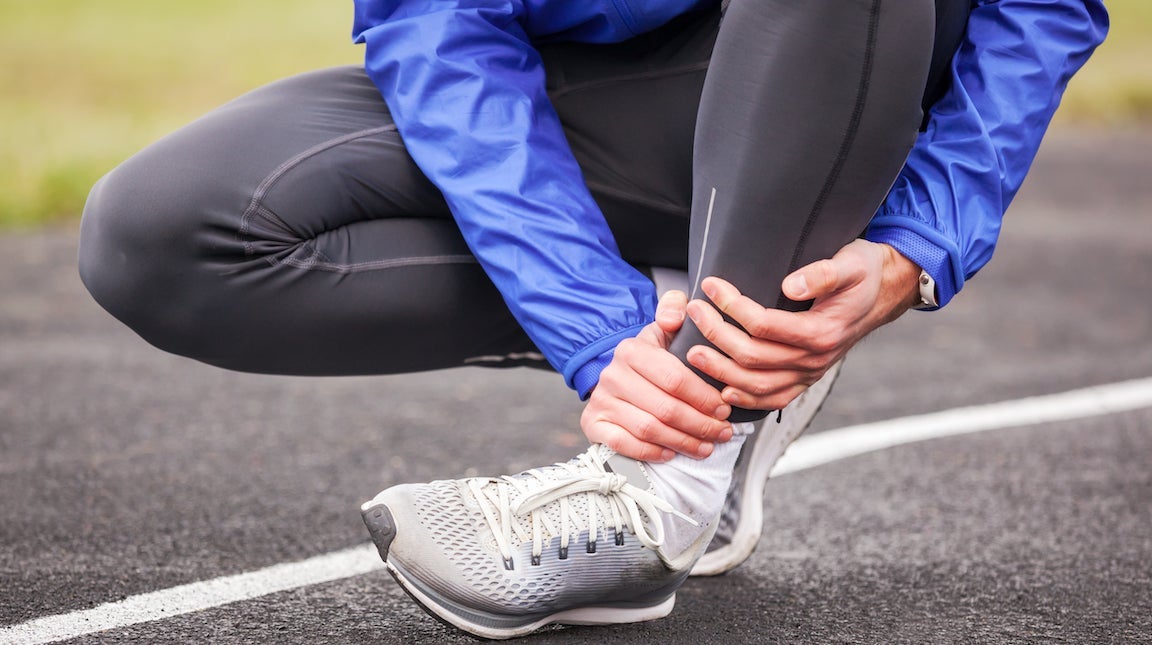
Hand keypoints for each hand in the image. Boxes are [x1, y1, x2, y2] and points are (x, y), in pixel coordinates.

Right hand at [581, 290, 733, 461]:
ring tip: (706, 446)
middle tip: (722, 432)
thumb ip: (676, 309)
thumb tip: (676, 317)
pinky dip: (651, 452)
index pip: (674, 378)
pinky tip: (672, 452)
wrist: (617, 378)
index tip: (724, 408)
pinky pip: (625, 444)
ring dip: (683, 441)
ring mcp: (601, 400)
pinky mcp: (594, 424)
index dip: (704, 397)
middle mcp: (612, 374)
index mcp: (632, 350)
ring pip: (649, 429)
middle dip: (700, 424)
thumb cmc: (651, 360)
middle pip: (665, 408)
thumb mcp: (664, 330)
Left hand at [685, 239, 921, 410]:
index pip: (764, 325)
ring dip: (720, 370)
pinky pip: (773, 400)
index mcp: (822, 331)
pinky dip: (745, 399)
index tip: (711, 284)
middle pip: (753, 356)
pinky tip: (723, 389)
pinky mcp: (806, 380)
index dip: (733, 306)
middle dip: (716, 334)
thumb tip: (790, 285)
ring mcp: (810, 373)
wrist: (883, 293)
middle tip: (693, 312)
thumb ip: (822, 273)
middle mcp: (815, 359)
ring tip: (692, 352)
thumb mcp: (851, 262)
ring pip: (757, 384)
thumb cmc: (863, 273)